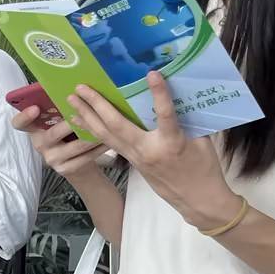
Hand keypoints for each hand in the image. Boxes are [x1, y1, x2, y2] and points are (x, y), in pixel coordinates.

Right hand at [11, 104, 109, 178]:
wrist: (75, 164)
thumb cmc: (68, 135)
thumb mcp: (59, 122)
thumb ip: (59, 109)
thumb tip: (74, 86)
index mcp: (34, 129)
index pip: (20, 124)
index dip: (24, 116)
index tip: (35, 108)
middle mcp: (40, 145)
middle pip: (53, 134)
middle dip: (71, 123)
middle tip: (85, 112)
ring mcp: (52, 159)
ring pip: (75, 146)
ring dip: (92, 134)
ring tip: (106, 124)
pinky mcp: (66, 169)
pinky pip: (86, 157)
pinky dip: (99, 147)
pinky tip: (109, 140)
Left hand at [67, 72, 240, 230]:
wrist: (195, 199)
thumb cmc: (203, 167)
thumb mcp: (202, 140)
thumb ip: (185, 117)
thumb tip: (176, 93)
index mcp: (172, 143)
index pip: (166, 114)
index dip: (159, 94)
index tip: (152, 74)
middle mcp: (148, 150)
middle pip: (117, 125)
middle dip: (97, 105)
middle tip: (80, 87)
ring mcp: (136, 157)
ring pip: (106, 135)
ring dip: (87, 116)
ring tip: (71, 100)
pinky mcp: (131, 162)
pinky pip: (108, 143)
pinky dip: (93, 130)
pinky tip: (81, 120)